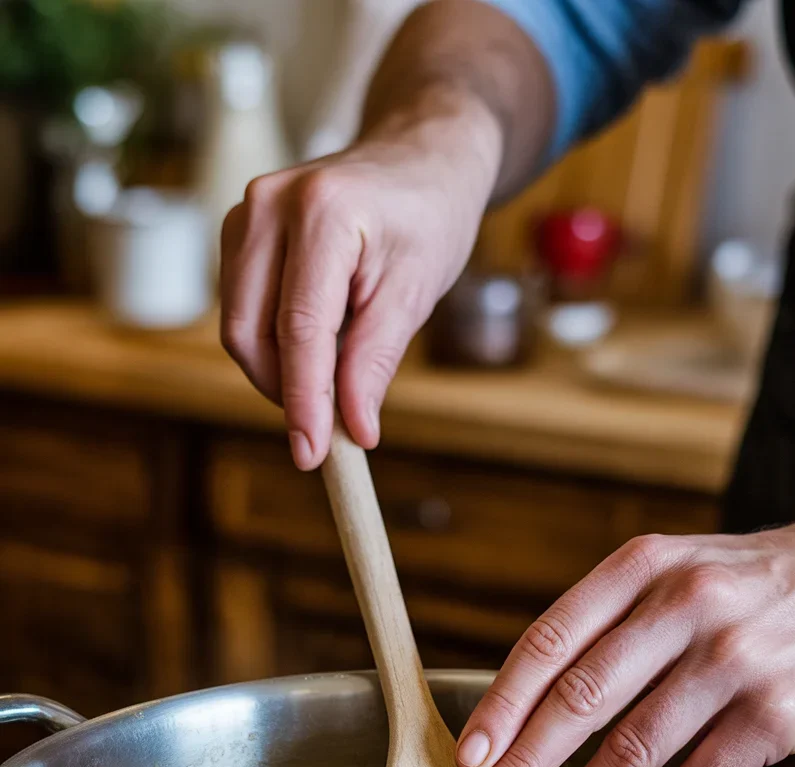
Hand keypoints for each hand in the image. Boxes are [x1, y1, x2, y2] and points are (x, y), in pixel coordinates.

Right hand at [220, 102, 499, 469]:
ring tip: (337, 368)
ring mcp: (245, 212)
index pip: (300, 329)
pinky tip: (318, 340)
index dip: (304, 401)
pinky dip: (275, 342)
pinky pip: (241, 308)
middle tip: (332, 425)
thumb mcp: (415, 292)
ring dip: (280, 368)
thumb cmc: (428, 218)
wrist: (420, 157)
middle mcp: (269, 204)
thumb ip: (375, 362)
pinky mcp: (240, 229)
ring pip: (239, 326)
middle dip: (286, 389)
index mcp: (323, 212)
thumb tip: (352, 430)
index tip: (312, 454)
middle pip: (251, 332)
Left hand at [456, 512, 794, 766]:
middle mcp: (685, 604)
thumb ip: (612, 618)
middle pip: (580, 698)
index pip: (551, 640)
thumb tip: (533, 701)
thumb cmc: (755, 582)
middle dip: (524, 764)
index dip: (502, 704)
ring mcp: (734, 658)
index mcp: (644, 565)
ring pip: (635, 747)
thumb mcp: (678, 566)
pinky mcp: (779, 710)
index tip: (471, 752)